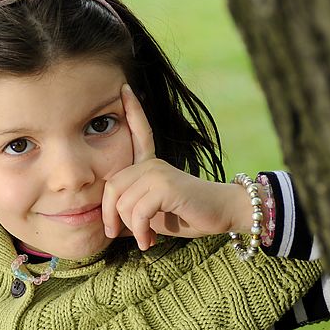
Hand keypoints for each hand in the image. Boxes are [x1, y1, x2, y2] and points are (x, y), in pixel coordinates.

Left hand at [102, 84, 252, 249]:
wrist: (222, 216)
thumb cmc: (185, 215)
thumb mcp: (150, 215)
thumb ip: (129, 212)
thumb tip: (107, 225)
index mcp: (149, 165)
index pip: (138, 135)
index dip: (132, 112)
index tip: (124, 88)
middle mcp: (151, 164)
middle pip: (112, 187)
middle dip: (110, 215)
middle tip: (116, 233)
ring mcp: (158, 171)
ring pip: (123, 203)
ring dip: (130, 228)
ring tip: (144, 239)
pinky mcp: (166, 185)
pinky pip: (138, 211)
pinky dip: (140, 231)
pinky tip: (149, 240)